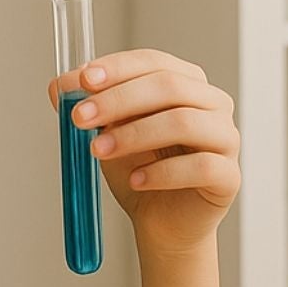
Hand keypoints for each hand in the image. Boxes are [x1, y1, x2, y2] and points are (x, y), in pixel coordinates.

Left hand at [50, 49, 239, 256]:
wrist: (160, 225)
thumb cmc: (140, 172)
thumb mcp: (107, 134)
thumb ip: (89, 108)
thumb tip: (58, 86)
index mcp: (186, 83)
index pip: (154, 62)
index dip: (118, 68)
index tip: (84, 81)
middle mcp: (212, 104)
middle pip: (169, 86)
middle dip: (119, 100)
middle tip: (80, 118)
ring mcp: (226, 138)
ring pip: (184, 122)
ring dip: (134, 134)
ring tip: (98, 151)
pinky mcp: (229, 177)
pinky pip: (200, 166)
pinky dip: (162, 172)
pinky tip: (137, 180)